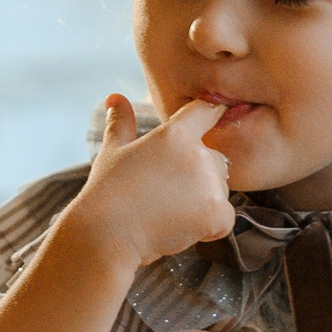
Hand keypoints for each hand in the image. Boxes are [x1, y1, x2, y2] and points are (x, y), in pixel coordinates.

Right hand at [60, 94, 234, 269]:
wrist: (106, 234)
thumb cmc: (106, 192)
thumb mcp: (113, 151)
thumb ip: (121, 123)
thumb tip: (114, 97)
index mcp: (174, 134)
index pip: (207, 111)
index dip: (212, 114)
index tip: (213, 117)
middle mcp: (197, 154)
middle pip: (217, 160)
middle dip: (200, 176)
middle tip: (166, 194)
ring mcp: (208, 184)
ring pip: (221, 191)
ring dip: (204, 203)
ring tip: (168, 212)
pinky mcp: (216, 213)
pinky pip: (225, 219)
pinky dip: (209, 227)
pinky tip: (180, 228)